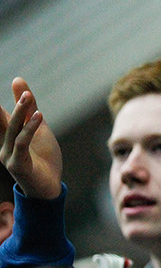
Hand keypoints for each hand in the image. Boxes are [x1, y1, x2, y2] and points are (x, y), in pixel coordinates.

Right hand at [0, 78, 62, 198]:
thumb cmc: (41, 156)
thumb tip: (18, 80)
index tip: (12, 83)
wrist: (48, 187)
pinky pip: (22, 143)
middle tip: (19, 88)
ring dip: (20, 112)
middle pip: (2, 119)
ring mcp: (8, 155)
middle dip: (3, 106)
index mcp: (5, 135)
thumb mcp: (37, 126)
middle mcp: (2, 144)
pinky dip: (30, 128)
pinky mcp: (18, 164)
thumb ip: (29, 107)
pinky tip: (39, 116)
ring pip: (12, 129)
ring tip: (28, 96)